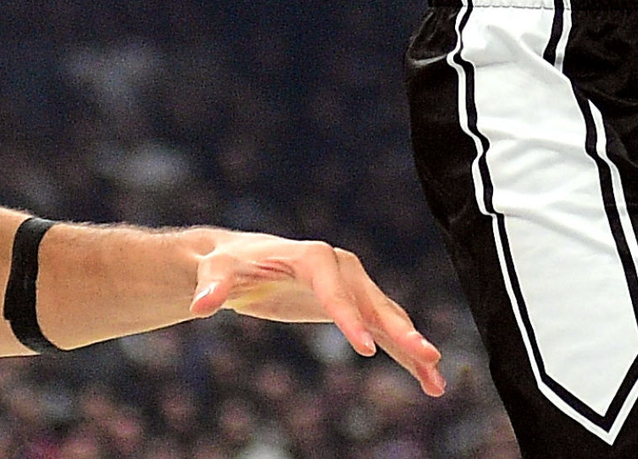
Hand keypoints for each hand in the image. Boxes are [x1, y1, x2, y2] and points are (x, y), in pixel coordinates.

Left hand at [187, 234, 445, 396]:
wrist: (239, 263)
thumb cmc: (227, 265)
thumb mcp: (216, 272)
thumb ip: (213, 286)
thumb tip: (201, 306)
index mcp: (313, 256)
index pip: (335, 290)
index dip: (350, 319)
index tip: (365, 350)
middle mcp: (341, 268)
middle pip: (374, 302)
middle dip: (400, 331)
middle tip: (425, 355)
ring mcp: (351, 288)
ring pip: (388, 319)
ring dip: (413, 347)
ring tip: (437, 378)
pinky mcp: (352, 308)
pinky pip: (384, 333)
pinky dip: (405, 355)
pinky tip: (427, 381)